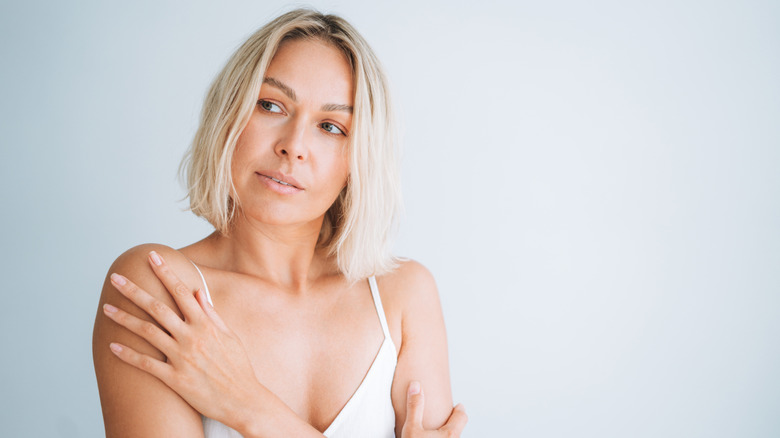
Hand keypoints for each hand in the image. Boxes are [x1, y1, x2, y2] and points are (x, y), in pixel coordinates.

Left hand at [102, 251, 263, 430]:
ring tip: (107, 308)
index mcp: (206, 324)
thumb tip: (198, 294)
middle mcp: (192, 337)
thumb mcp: (230, 336)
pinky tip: (112, 347)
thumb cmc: (238, 368)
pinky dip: (128, 355)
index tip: (151, 257)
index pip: (182, 291)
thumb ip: (212, 315)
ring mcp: (181, 358)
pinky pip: (146, 364)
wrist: (242, 400)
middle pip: (157, 307)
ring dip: (124, 319)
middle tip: (116, 278)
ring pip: (147, 332)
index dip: (165, 273)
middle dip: (134, 290)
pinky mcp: (174, 378)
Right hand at [402, 381, 467, 436]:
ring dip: (447, 430)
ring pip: (452, 436)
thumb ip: (415, 407)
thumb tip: (416, 385)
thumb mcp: (411, 428)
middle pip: (458, 427)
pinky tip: (430, 436)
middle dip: (453, 420)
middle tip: (449, 413)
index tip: (458, 405)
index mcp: (450, 434)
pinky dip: (441, 437)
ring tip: (438, 426)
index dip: (460, 410)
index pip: (462, 417)